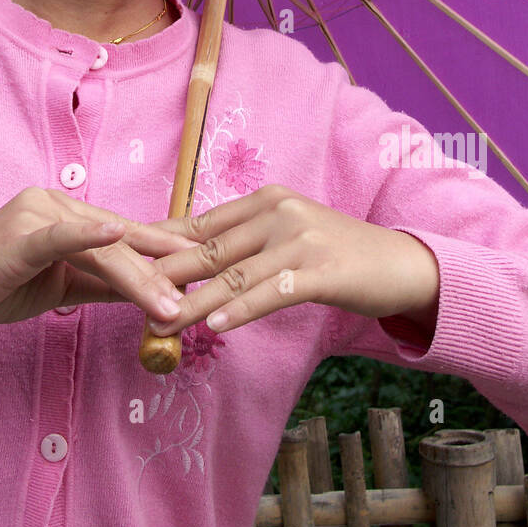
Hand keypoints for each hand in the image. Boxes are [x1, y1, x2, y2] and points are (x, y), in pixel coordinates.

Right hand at [0, 186, 200, 333]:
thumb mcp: (59, 285)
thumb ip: (102, 282)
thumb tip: (151, 290)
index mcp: (63, 210)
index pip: (124, 233)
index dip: (163, 250)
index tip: (204, 264)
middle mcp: (52, 202)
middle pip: (118, 241)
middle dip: (158, 273)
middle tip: (193, 299)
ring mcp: (34, 215)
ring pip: (100, 248)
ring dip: (137, 278)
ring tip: (168, 305)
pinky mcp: (17, 238)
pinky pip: (58, 236)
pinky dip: (89, 235)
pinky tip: (117, 233)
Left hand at [143, 184, 440, 337]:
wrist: (403, 265)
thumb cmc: (339, 256)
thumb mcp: (289, 237)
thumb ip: (246, 245)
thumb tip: (194, 263)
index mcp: (266, 200)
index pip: (200, 224)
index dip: (160, 246)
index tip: (124, 263)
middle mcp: (278, 212)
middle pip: (208, 249)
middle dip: (165, 276)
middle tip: (126, 298)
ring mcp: (299, 239)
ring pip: (232, 275)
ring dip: (192, 302)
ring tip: (159, 322)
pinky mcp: (320, 270)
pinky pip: (270, 292)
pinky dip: (239, 310)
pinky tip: (215, 326)